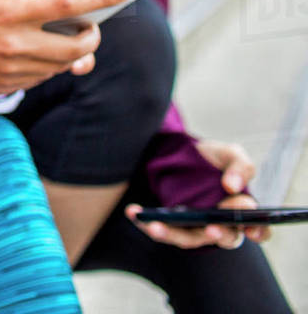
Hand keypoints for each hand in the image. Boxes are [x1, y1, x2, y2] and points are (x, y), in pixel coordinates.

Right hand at [0, 0, 132, 93]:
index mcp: (10, 13)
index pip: (68, 6)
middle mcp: (17, 44)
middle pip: (76, 45)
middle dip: (93, 35)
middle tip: (89, 25)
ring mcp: (14, 68)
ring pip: (63, 64)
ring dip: (73, 51)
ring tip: (62, 36)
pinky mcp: (9, 84)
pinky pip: (44, 76)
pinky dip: (52, 63)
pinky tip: (40, 50)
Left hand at [125, 140, 268, 248]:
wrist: (179, 152)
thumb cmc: (211, 157)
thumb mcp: (229, 154)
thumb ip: (240, 166)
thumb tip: (232, 186)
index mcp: (240, 211)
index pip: (257, 229)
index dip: (258, 231)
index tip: (252, 228)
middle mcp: (220, 224)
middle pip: (224, 238)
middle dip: (220, 235)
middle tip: (213, 228)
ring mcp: (194, 227)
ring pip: (188, 239)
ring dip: (172, 234)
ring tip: (156, 226)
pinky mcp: (171, 224)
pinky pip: (160, 229)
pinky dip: (146, 223)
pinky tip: (133, 212)